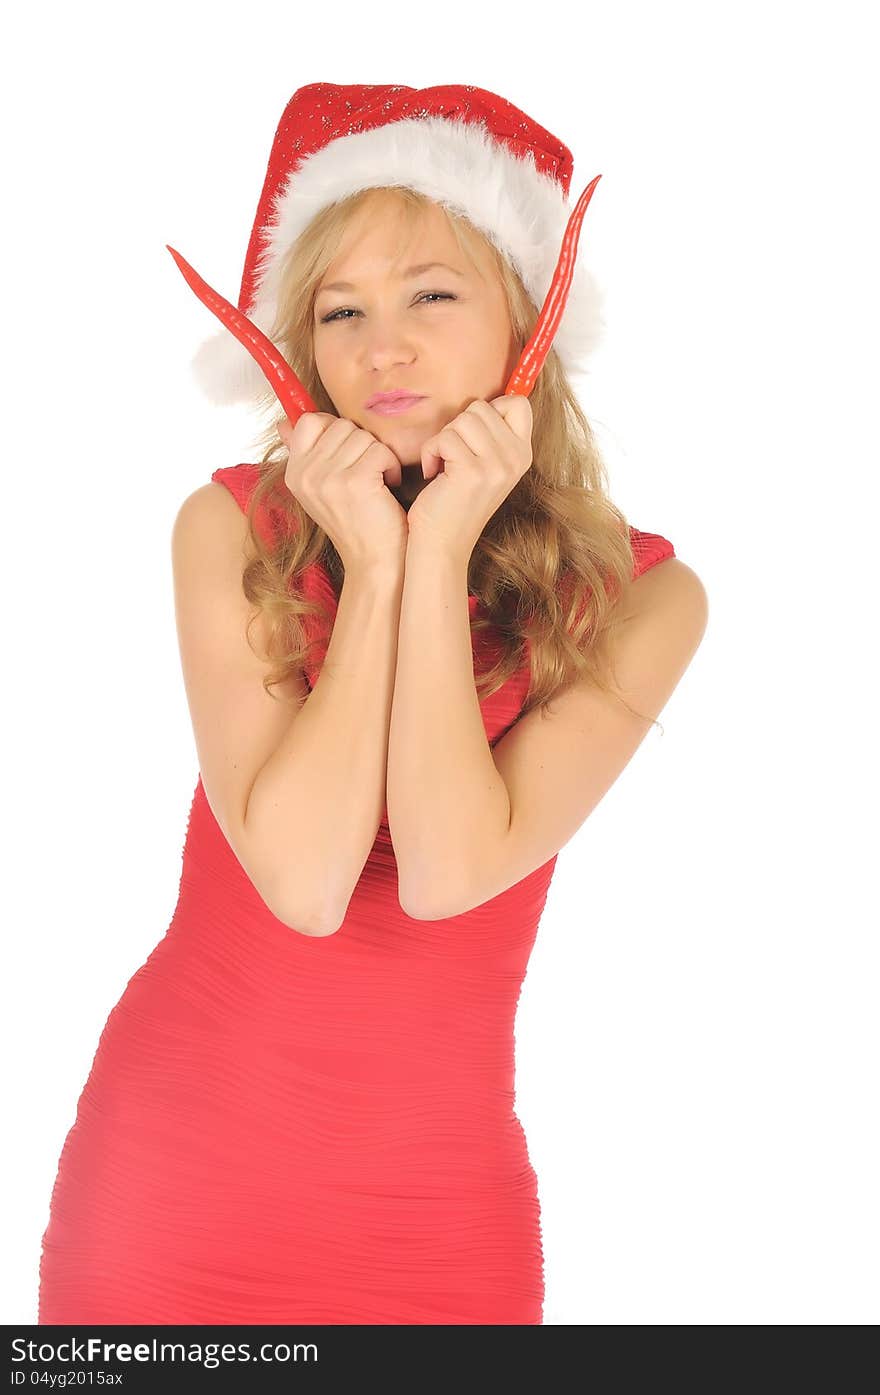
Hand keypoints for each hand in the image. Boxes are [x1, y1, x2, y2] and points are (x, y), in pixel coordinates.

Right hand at [277, 412, 408, 573]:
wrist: (374, 561)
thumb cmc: (356, 523)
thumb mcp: (319, 488)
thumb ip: (305, 454)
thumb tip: (284, 423)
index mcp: (294, 474)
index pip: (309, 422)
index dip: (334, 429)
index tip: (349, 452)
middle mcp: (305, 475)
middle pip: (340, 426)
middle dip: (362, 445)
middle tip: (367, 473)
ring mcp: (327, 479)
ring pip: (362, 436)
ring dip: (378, 456)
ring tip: (377, 482)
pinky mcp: (354, 482)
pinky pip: (379, 450)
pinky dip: (391, 466)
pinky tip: (387, 486)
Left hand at [406, 396, 533, 563]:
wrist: (443, 545)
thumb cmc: (455, 503)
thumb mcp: (485, 467)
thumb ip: (491, 436)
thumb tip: (486, 401)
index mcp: (522, 455)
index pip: (518, 403)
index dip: (490, 408)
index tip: (472, 435)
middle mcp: (516, 459)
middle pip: (482, 407)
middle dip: (458, 427)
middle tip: (453, 457)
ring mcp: (497, 465)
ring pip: (463, 419)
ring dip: (443, 439)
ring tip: (443, 465)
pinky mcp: (473, 471)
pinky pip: (444, 438)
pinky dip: (431, 452)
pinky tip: (433, 475)